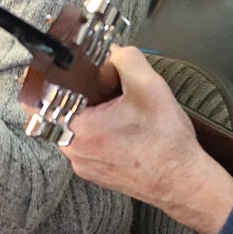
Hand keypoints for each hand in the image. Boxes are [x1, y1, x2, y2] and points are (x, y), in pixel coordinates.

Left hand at [49, 45, 232, 233]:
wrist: (183, 182)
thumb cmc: (166, 143)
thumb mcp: (149, 86)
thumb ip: (126, 58)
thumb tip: (112, 52)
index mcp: (77, 129)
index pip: (49, 92)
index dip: (66, 73)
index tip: (83, 69)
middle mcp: (72, 150)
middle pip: (66, 105)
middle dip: (89, 90)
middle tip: (115, 88)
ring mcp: (82, 163)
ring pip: (79, 122)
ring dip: (98, 110)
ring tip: (125, 109)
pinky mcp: (94, 170)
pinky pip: (90, 140)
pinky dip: (104, 128)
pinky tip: (128, 127)